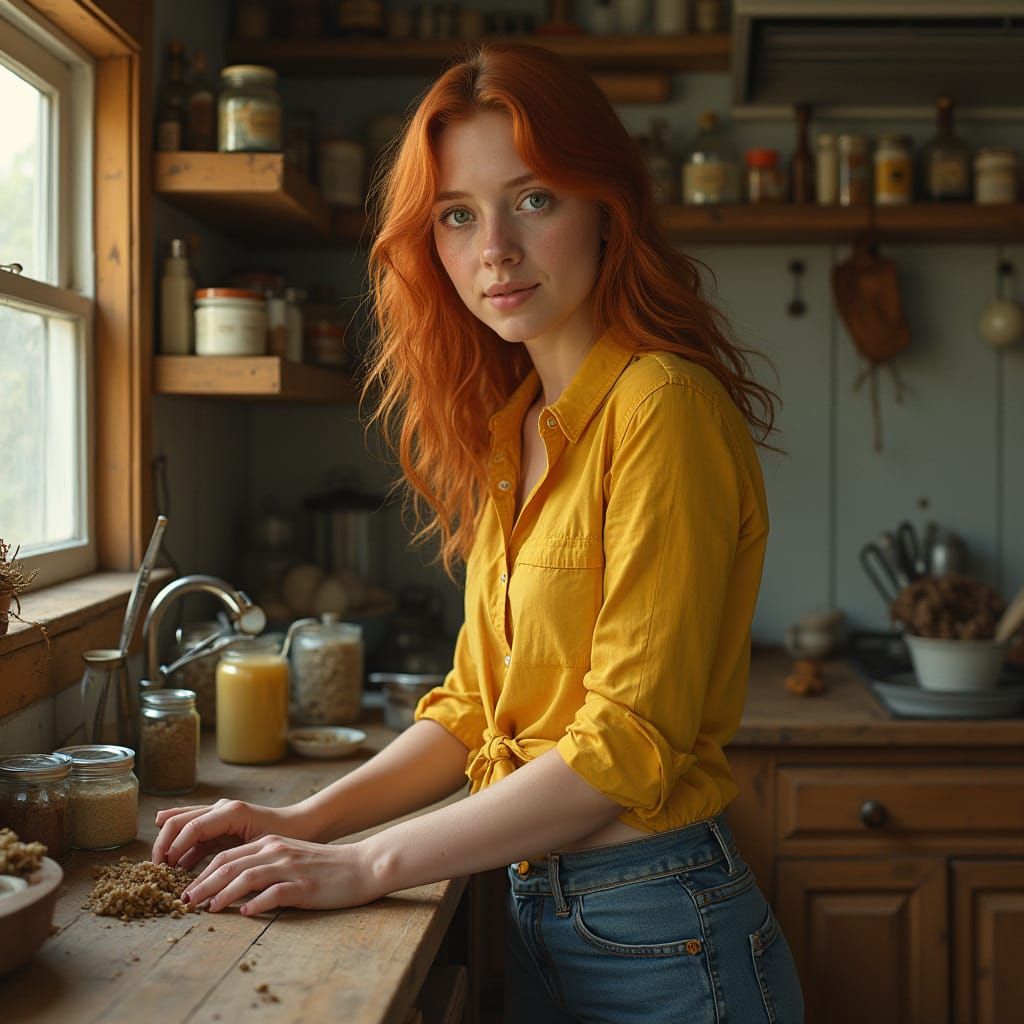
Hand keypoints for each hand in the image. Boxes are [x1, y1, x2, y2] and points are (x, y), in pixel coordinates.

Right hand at [152, 799, 306, 870]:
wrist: (304, 826)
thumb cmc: (287, 835)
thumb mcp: (261, 847)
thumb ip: (234, 857)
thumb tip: (207, 877)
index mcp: (230, 811)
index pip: (190, 826)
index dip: (173, 847)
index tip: (163, 870)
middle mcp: (221, 808)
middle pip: (178, 820)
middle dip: (163, 843)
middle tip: (156, 870)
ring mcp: (219, 815)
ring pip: (182, 825)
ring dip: (169, 846)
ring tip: (163, 871)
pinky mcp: (220, 826)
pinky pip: (194, 836)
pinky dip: (182, 851)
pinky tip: (178, 870)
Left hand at [180, 835, 382, 914]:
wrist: (362, 865)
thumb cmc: (325, 866)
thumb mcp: (290, 857)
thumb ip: (264, 864)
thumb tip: (232, 885)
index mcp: (270, 843)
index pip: (226, 855)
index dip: (202, 872)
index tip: (187, 889)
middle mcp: (276, 851)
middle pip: (229, 864)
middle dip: (202, 883)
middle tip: (185, 900)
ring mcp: (290, 868)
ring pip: (246, 876)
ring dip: (222, 894)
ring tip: (208, 909)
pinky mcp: (303, 886)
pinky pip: (274, 894)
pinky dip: (257, 903)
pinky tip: (246, 913)